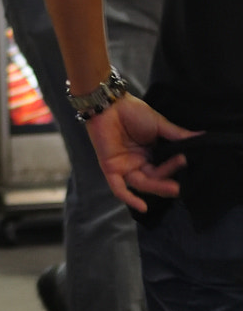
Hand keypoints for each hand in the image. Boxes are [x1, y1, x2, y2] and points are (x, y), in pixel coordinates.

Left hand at [85, 95, 196, 212]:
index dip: (175, 168)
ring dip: (158, 187)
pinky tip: (142, 207)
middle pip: (155, 179)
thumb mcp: (159, 124)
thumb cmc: (133, 111)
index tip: (188, 163)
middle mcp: (139, 164)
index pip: (166, 168)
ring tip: (174, 188)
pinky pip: (119, 188)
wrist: (109, 103)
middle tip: (182, 184)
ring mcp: (125, 167)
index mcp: (151, 154)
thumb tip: (202, 138)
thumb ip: (177, 135)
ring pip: (143, 184)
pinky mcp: (111, 169)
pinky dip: (129, 198)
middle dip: (168, 181)